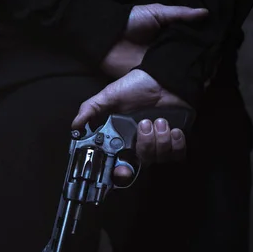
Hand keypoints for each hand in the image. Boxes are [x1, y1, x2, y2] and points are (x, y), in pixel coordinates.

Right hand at [72, 69, 190, 176]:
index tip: (121, 170)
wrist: (163, 78)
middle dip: (145, 145)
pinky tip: (172, 128)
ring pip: (160, 158)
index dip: (121, 173)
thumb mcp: (108, 96)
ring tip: (158, 120)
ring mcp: (159, 145)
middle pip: (143, 164)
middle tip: (144, 125)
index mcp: (123, 141)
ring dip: (160, 139)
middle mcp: (140, 146)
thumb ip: (90, 110)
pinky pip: (177, 154)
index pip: (120, 166)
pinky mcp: (176, 141)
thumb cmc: (136, 86)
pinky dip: (176, 142)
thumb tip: (75, 126)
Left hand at [100, 4, 207, 77]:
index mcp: (167, 36)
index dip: (201, 47)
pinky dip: (166, 85)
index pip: (188, 43)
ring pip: (172, 72)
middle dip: (195, 64)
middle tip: (213, 70)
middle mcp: (163, 52)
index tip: (216, 52)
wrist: (105, 36)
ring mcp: (153, 65)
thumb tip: (206, 13)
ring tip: (203, 80)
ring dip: (183, 76)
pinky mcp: (142, 76)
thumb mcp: (156, 13)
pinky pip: (156, 82)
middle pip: (183, 59)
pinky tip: (183, 88)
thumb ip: (179, 14)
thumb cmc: (131, 21)